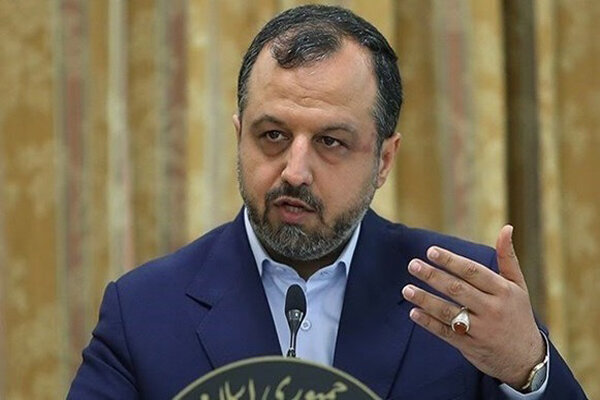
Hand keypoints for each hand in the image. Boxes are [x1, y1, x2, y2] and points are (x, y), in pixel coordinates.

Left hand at [401, 225, 544, 387]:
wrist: (526, 358)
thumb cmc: (517, 314)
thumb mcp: (518, 286)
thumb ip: (508, 257)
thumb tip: (506, 227)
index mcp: (504, 291)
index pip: (473, 272)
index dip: (451, 261)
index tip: (430, 251)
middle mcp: (492, 309)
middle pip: (457, 289)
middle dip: (433, 276)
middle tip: (412, 265)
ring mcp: (481, 330)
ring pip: (448, 312)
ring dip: (425, 300)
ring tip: (406, 289)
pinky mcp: (470, 346)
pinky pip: (445, 333)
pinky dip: (428, 323)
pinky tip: (413, 312)